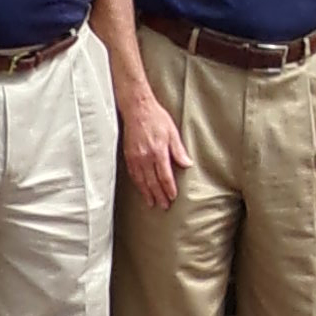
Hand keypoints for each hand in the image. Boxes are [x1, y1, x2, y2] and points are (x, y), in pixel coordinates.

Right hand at [120, 85, 189, 208]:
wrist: (137, 109)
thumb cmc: (156, 118)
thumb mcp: (172, 132)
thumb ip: (178, 150)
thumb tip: (187, 164)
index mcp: (158, 152)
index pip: (164, 176)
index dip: (169, 189)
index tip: (172, 197)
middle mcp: (145, 157)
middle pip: (152, 182)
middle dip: (158, 195)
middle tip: (163, 206)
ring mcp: (135, 157)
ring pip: (141, 181)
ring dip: (147, 193)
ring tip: (151, 203)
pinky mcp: (128, 155)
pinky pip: (133, 174)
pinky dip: (137, 184)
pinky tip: (141, 189)